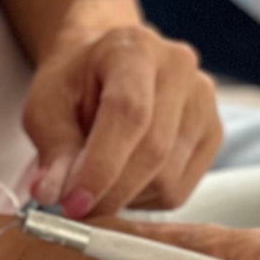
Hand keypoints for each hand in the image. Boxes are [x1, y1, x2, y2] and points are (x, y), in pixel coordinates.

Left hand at [22, 8, 223, 218]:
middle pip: (153, 151)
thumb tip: (53, 194)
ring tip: (99, 179)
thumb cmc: (75, 82)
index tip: (72, 203)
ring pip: (168, 179)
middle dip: (109, 192)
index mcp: (135, 49)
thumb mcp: (46, 105)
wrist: (107, 63)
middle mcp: (179, 68)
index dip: (101, 165)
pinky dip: (145, 199)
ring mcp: (203, 100)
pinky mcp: (213, 132)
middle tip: (74, 209)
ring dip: (125, 197)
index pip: (128, 113)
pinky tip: (126, 178)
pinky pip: (180, 190)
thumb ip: (52, 147)